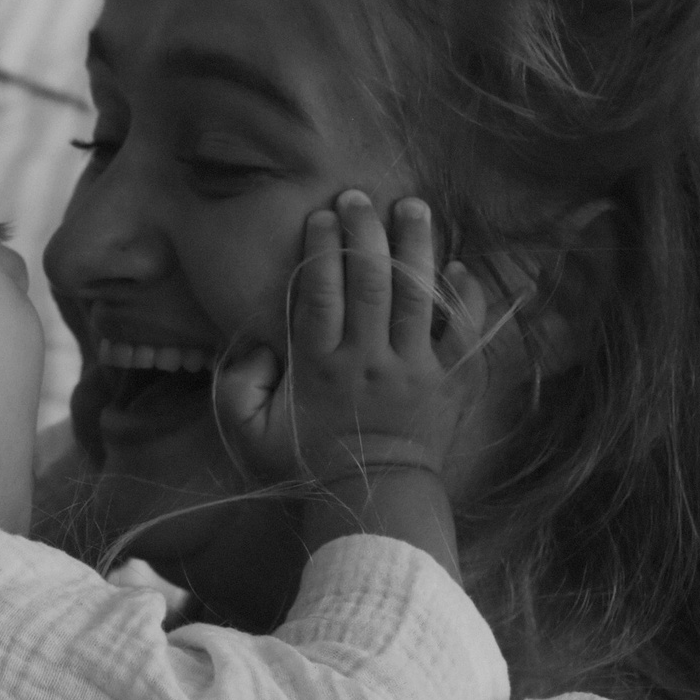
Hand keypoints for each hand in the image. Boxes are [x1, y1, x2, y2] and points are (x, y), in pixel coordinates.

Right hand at [217, 194, 490, 502]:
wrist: (374, 502)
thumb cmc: (308, 464)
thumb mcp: (250, 436)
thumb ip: (235, 388)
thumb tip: (254, 344)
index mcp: (320, 368)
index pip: (321, 293)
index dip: (322, 249)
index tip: (322, 216)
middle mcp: (369, 361)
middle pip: (370, 281)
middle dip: (364, 232)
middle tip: (360, 197)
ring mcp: (414, 370)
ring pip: (418, 295)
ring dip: (415, 246)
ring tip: (413, 207)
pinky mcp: (450, 382)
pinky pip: (464, 333)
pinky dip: (464, 298)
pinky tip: (459, 268)